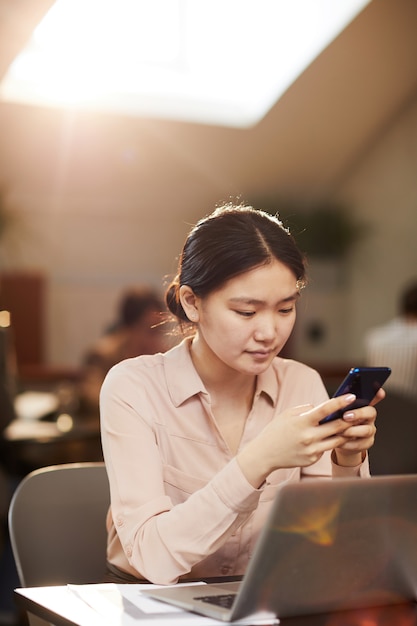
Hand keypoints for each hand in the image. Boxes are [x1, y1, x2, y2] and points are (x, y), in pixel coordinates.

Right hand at [237, 393, 362, 487]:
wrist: (265, 454)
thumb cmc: (276, 431)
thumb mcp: (287, 414)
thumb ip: (306, 409)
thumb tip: (323, 408)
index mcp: (302, 421)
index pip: (326, 409)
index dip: (341, 402)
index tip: (352, 396)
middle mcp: (309, 436)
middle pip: (338, 426)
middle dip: (349, 418)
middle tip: (358, 412)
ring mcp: (312, 450)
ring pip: (337, 440)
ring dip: (345, 432)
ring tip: (350, 425)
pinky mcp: (313, 459)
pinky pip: (326, 449)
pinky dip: (329, 442)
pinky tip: (330, 438)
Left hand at [332, 390, 380, 465]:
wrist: (336, 441)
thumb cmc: (335, 422)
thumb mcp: (335, 411)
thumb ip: (338, 405)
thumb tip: (334, 400)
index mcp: (362, 406)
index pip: (372, 397)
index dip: (377, 394)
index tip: (379, 391)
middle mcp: (369, 417)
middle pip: (371, 412)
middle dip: (359, 413)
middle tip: (346, 416)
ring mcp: (369, 431)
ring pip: (366, 430)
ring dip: (352, 430)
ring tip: (339, 431)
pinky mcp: (366, 443)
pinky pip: (360, 443)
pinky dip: (349, 443)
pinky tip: (340, 442)